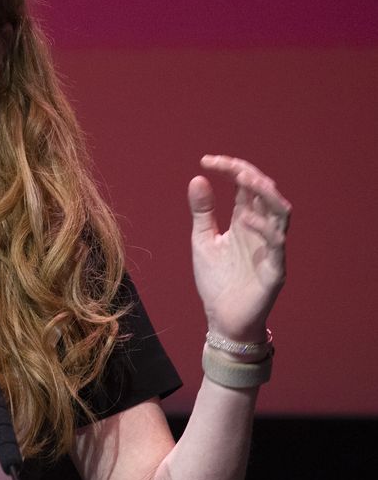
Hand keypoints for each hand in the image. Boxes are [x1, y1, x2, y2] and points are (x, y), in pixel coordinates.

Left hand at [188, 155, 291, 343]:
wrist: (222, 318)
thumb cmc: (216, 280)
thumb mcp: (203, 240)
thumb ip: (202, 212)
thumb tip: (197, 178)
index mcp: (244, 220)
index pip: (244, 185)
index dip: (230, 168)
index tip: (206, 160)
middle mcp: (261, 230)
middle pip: (266, 192)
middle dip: (250, 175)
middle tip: (229, 166)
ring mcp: (271, 248)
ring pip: (282, 212)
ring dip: (267, 193)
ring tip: (246, 179)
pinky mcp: (275, 270)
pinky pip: (277, 244)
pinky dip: (264, 228)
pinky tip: (245, 218)